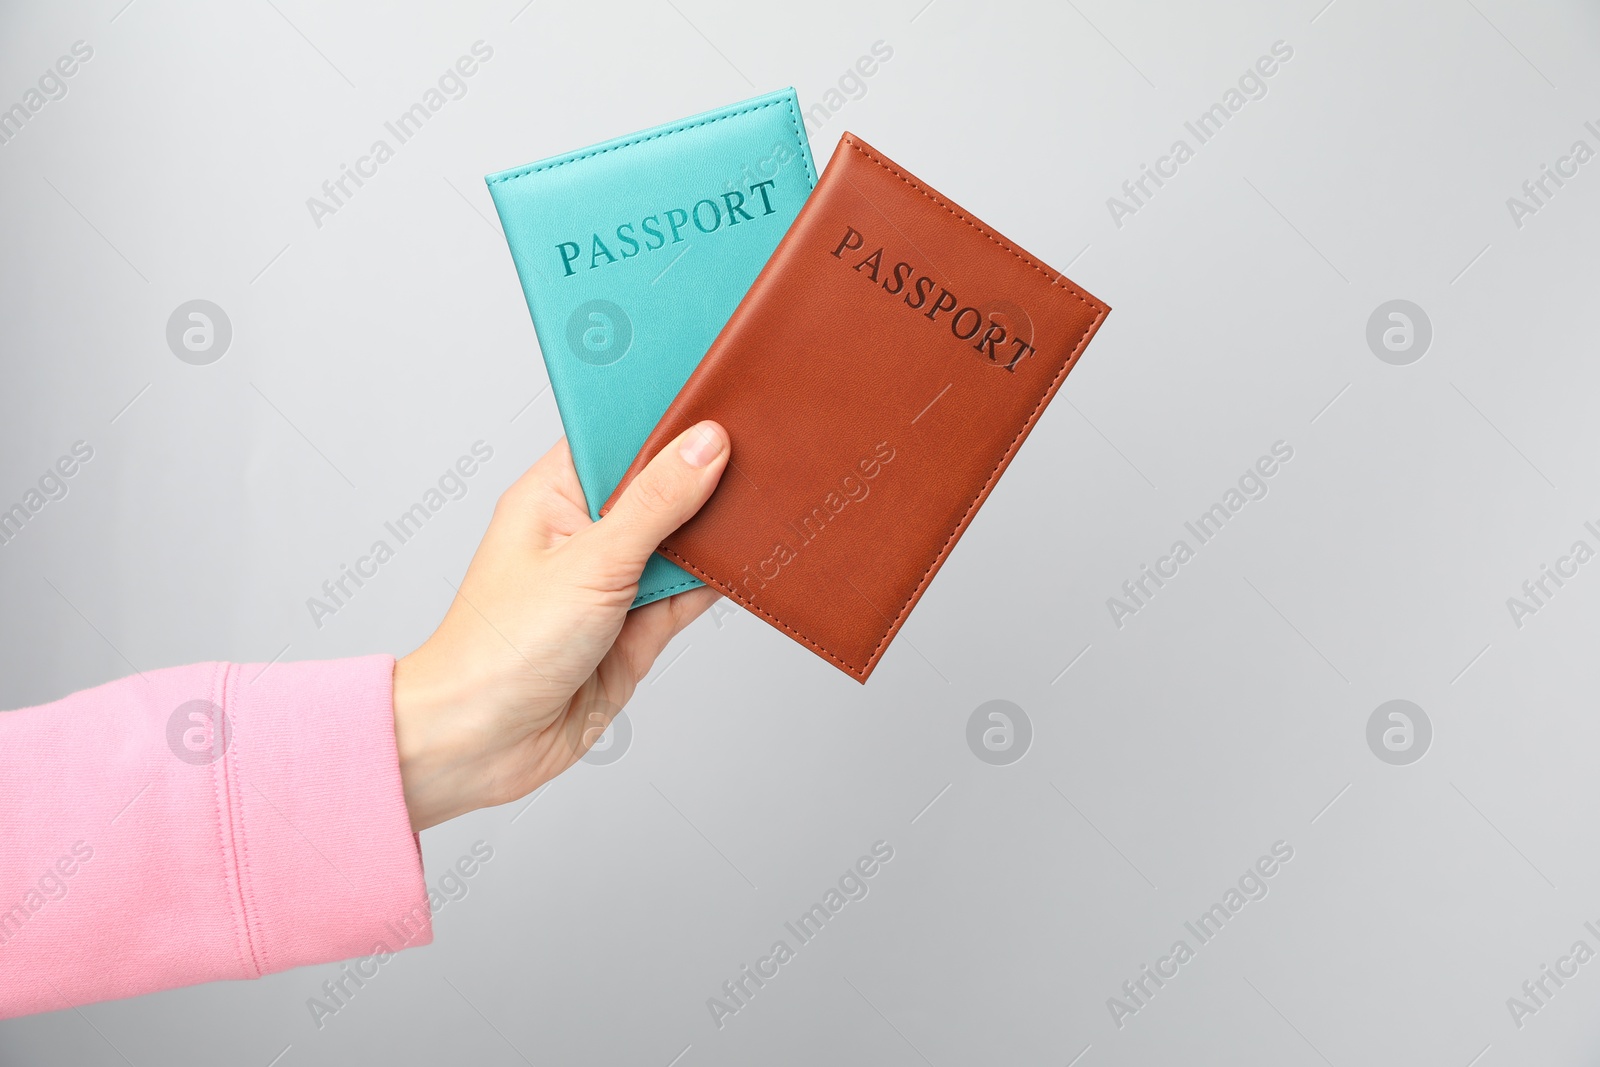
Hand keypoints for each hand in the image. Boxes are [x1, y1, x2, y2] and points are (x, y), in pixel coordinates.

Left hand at [391, 421, 729, 830]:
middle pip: (658, 489)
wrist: (483, 743)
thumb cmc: (500, 648)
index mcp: (554, 496)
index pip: (618, 437)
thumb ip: (656, 504)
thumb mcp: (590, 562)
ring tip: (767, 501)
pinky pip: (689, 594)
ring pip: (680, 542)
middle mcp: (584, 534)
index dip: (665, 418)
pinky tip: (752, 560)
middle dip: (703, 476)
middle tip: (761, 447)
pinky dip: (718, 583)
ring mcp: (612, 583)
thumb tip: (705, 446)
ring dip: (716, 532)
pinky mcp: (635, 630)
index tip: (719, 398)